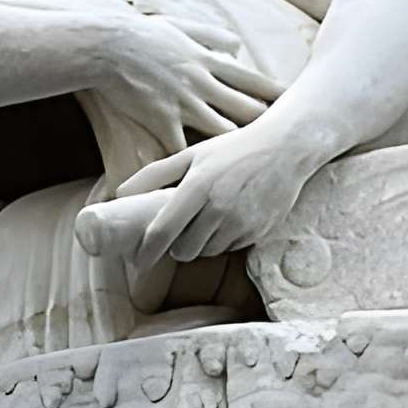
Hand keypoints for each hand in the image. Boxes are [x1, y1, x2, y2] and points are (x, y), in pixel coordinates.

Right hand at [13, 0, 283, 158]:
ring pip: (220, 131)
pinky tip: (200, 183)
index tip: (298, 105)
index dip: (276, 94)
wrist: (108, 46)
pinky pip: (180, 149)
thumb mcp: (183, 29)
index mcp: (209, 61)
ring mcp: (183, 102)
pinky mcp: (160, 119)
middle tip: (291, 145)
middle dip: (269, 127)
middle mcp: (203, 83)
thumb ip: (211, 37)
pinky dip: (188, 167)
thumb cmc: (142, 35)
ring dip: (236, 152)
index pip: (252, 80)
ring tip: (257, 171)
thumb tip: (235, 45)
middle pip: (245, 108)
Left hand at [77, 128, 312, 275]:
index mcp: (198, 187)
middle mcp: (220, 208)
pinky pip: (233, 246)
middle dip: (177, 246)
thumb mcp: (194, 154)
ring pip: (209, 251)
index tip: (138, 261)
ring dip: (202, 243)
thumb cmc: (235, 149)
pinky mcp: (261, 231)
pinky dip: (226, 239)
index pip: (163, 231)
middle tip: (180, 232)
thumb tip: (120, 193)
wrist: (287, 147)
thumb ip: (155, 174)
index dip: (147, 250)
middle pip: (185, 250)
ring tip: (208, 221)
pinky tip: (232, 218)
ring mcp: (243, 223)